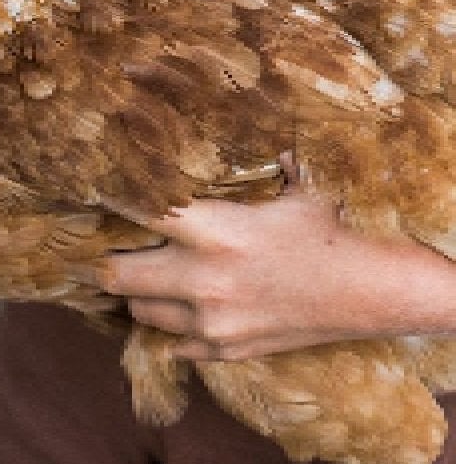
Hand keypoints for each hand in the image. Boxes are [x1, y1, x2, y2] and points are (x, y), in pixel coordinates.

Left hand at [96, 166, 446, 358]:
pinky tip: (184, 307)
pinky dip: (174, 327)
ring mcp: (211, 321)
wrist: (374, 293)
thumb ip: (249, 164)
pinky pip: (174, 344)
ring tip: (151, 276)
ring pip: (139, 312)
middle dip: (106, 261)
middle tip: (106, 248)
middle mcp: (204, 280)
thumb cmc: (330, 232)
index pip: (135, 213)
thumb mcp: (291, 187)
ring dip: (141, 294)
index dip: (108, 204)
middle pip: (115, 276)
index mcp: (215, 232)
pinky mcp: (224, 350)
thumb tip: (220, 114)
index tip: (89, 197)